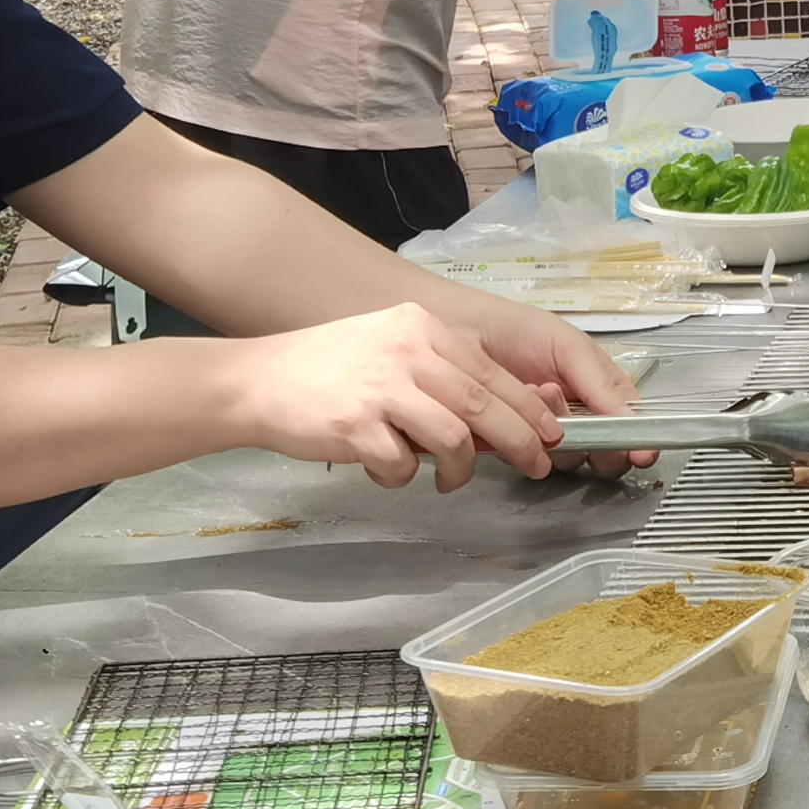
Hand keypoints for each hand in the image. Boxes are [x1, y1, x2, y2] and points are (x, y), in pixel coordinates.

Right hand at [226, 302, 559, 489]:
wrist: (257, 381)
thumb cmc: (326, 371)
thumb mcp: (389, 350)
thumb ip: (437, 374)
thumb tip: (497, 418)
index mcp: (419, 328)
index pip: (489, 371)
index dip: (527, 406)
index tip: (551, 433)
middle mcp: (405, 350)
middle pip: (483, 403)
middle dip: (521, 440)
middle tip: (538, 464)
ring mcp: (380, 387)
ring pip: (453, 438)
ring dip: (462, 469)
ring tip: (450, 480)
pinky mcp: (356, 425)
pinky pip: (402, 465)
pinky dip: (401, 477)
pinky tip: (385, 470)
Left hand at [459, 288, 651, 470]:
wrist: (458, 329)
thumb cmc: (516, 330)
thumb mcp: (570, 347)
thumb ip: (603, 385)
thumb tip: (634, 425)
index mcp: (597, 390)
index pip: (628, 424)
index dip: (637, 441)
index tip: (640, 452)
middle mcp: (575, 416)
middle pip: (605, 451)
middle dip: (597, 440)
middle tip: (574, 415)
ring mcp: (543, 434)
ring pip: (570, 459)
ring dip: (559, 431)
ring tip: (539, 392)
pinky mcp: (511, 446)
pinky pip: (531, 460)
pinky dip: (526, 437)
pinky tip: (516, 407)